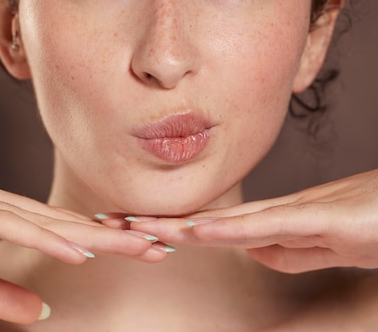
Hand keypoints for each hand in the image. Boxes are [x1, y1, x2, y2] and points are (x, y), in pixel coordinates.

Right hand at [0, 176, 167, 324]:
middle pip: (62, 220)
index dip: (98, 235)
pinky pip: (9, 227)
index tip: (136, 246)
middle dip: (114, 234)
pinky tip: (81, 252)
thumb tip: (41, 311)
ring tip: (139, 246)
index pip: (54, 224)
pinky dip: (47, 240)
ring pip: (45, 221)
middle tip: (159, 246)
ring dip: (95, 235)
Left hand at [116, 170, 377, 273]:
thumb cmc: (371, 221)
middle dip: (158, 224)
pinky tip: (196, 232)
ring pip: (224, 221)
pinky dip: (225, 229)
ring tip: (135, 227)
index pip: (213, 227)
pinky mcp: (317, 216)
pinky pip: (263, 225)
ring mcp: (295, 214)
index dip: (172, 229)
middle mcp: (276, 214)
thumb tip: (247, 250)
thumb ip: (288, 249)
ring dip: (177, 225)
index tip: (135, 230)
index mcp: (276, 222)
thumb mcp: (322, 244)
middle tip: (112, 223)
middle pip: (207, 220)